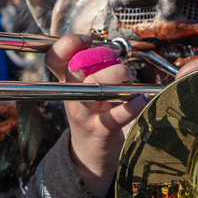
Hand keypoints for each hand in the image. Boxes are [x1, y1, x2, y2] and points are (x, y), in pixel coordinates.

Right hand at [49, 35, 145, 197]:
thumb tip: (114, 47)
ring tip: (131, 77)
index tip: (88, 41)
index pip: (54, 58)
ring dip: (118, 76)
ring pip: (95, 89)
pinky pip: (116, 116)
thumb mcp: (85, 90)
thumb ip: (93, 68)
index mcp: (67, 83)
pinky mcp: (101, 131)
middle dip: (101, 57)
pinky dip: (133, 105)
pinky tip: (143, 98)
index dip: (67, 44)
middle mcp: (72, 96)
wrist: (89, 156)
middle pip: (77, 68)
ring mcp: (85, 114)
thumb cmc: (93, 115)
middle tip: (118, 61)